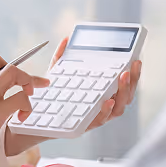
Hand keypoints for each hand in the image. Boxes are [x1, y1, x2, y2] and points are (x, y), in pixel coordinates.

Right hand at [0, 54, 47, 166]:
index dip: (9, 67)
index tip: (17, 78)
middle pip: (7, 64)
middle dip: (24, 74)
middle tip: (31, 88)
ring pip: (15, 73)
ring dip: (28, 83)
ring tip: (29, 99)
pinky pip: (21, 98)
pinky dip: (27, 107)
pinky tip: (22, 118)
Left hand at [6, 37, 143, 151]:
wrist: (29, 121)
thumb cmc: (46, 98)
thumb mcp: (54, 75)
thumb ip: (62, 58)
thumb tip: (66, 39)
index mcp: (98, 95)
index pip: (121, 86)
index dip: (132, 75)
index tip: (136, 59)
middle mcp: (99, 107)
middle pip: (124, 97)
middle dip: (132, 81)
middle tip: (133, 65)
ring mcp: (92, 117)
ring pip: (117, 109)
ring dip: (123, 93)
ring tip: (122, 77)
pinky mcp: (82, 127)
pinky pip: (99, 121)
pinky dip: (106, 111)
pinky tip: (107, 100)